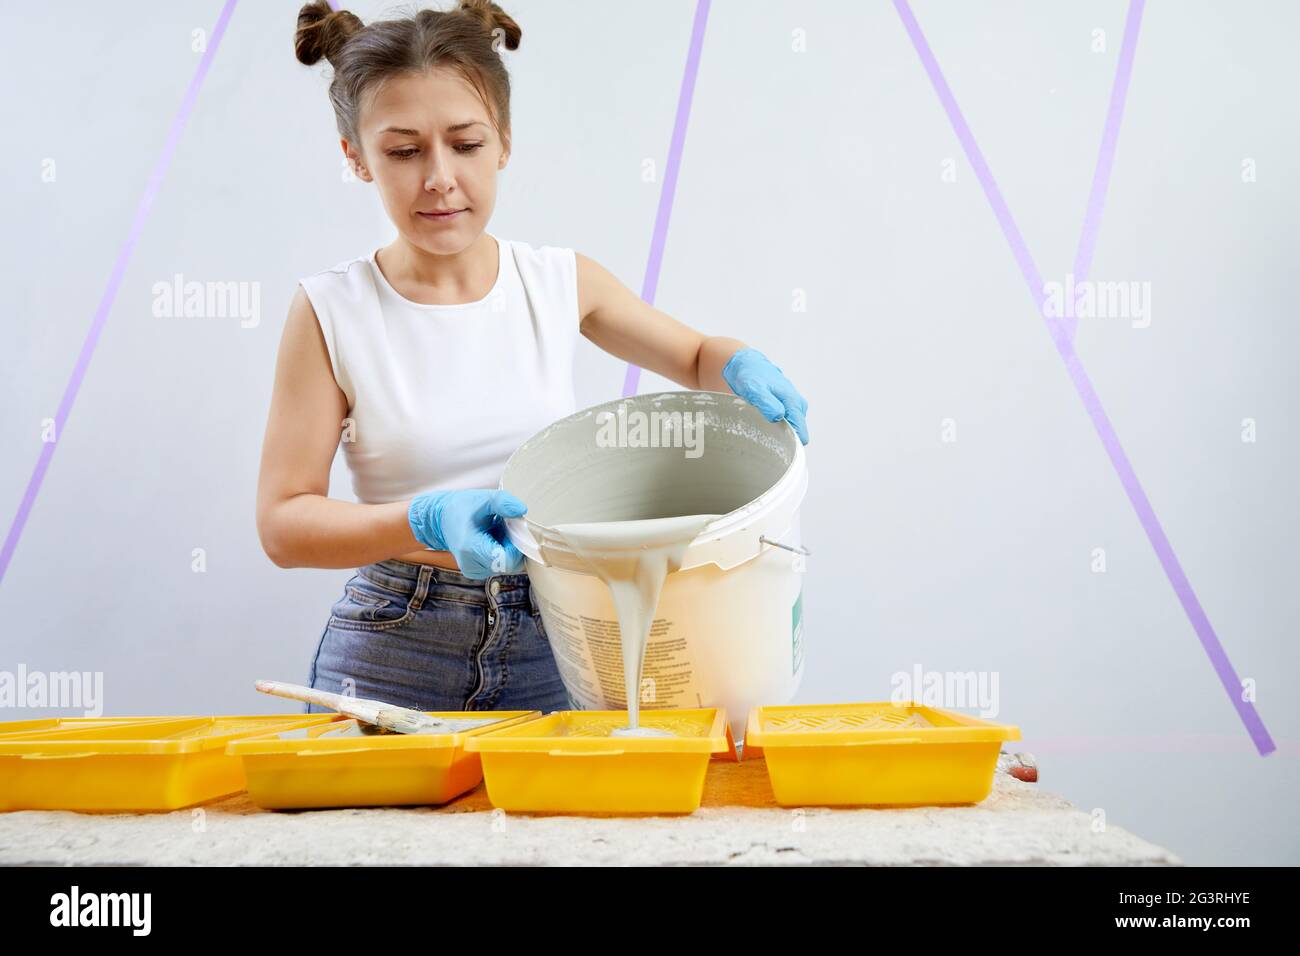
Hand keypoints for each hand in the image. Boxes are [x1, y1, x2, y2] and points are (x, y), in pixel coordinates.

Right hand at [407, 489, 528, 578]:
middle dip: (514, 545)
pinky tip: (493, 538)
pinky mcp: (478, 572)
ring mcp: (474, 571)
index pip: (507, 560)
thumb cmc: (462, 507)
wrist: (442, 519)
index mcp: (471, 549)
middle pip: (510, 564)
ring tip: (497, 530)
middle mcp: (471, 566)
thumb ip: (502, 502)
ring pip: (507, 566)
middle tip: (506, 526)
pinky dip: (502, 552)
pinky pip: (500, 566)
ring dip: (508, 548)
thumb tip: (521, 510)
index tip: (516, 527)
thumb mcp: (483, 498)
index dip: (518, 546)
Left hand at [721, 347, 809, 443]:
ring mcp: (793, 407)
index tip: (776, 450)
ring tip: (760, 426)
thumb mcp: (756, 389)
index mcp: (794, 403)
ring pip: (789, 430)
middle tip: (763, 437)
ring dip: (776, 432)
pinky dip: (773, 426)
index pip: (800, 434)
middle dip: (782, 439)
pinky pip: (784, 424)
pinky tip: (761, 422)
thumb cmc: (751, 376)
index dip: (790, 445)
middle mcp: (797, 406)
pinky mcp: (785, 408)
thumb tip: (779, 416)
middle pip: (796, 435)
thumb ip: (768, 403)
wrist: (747, 365)